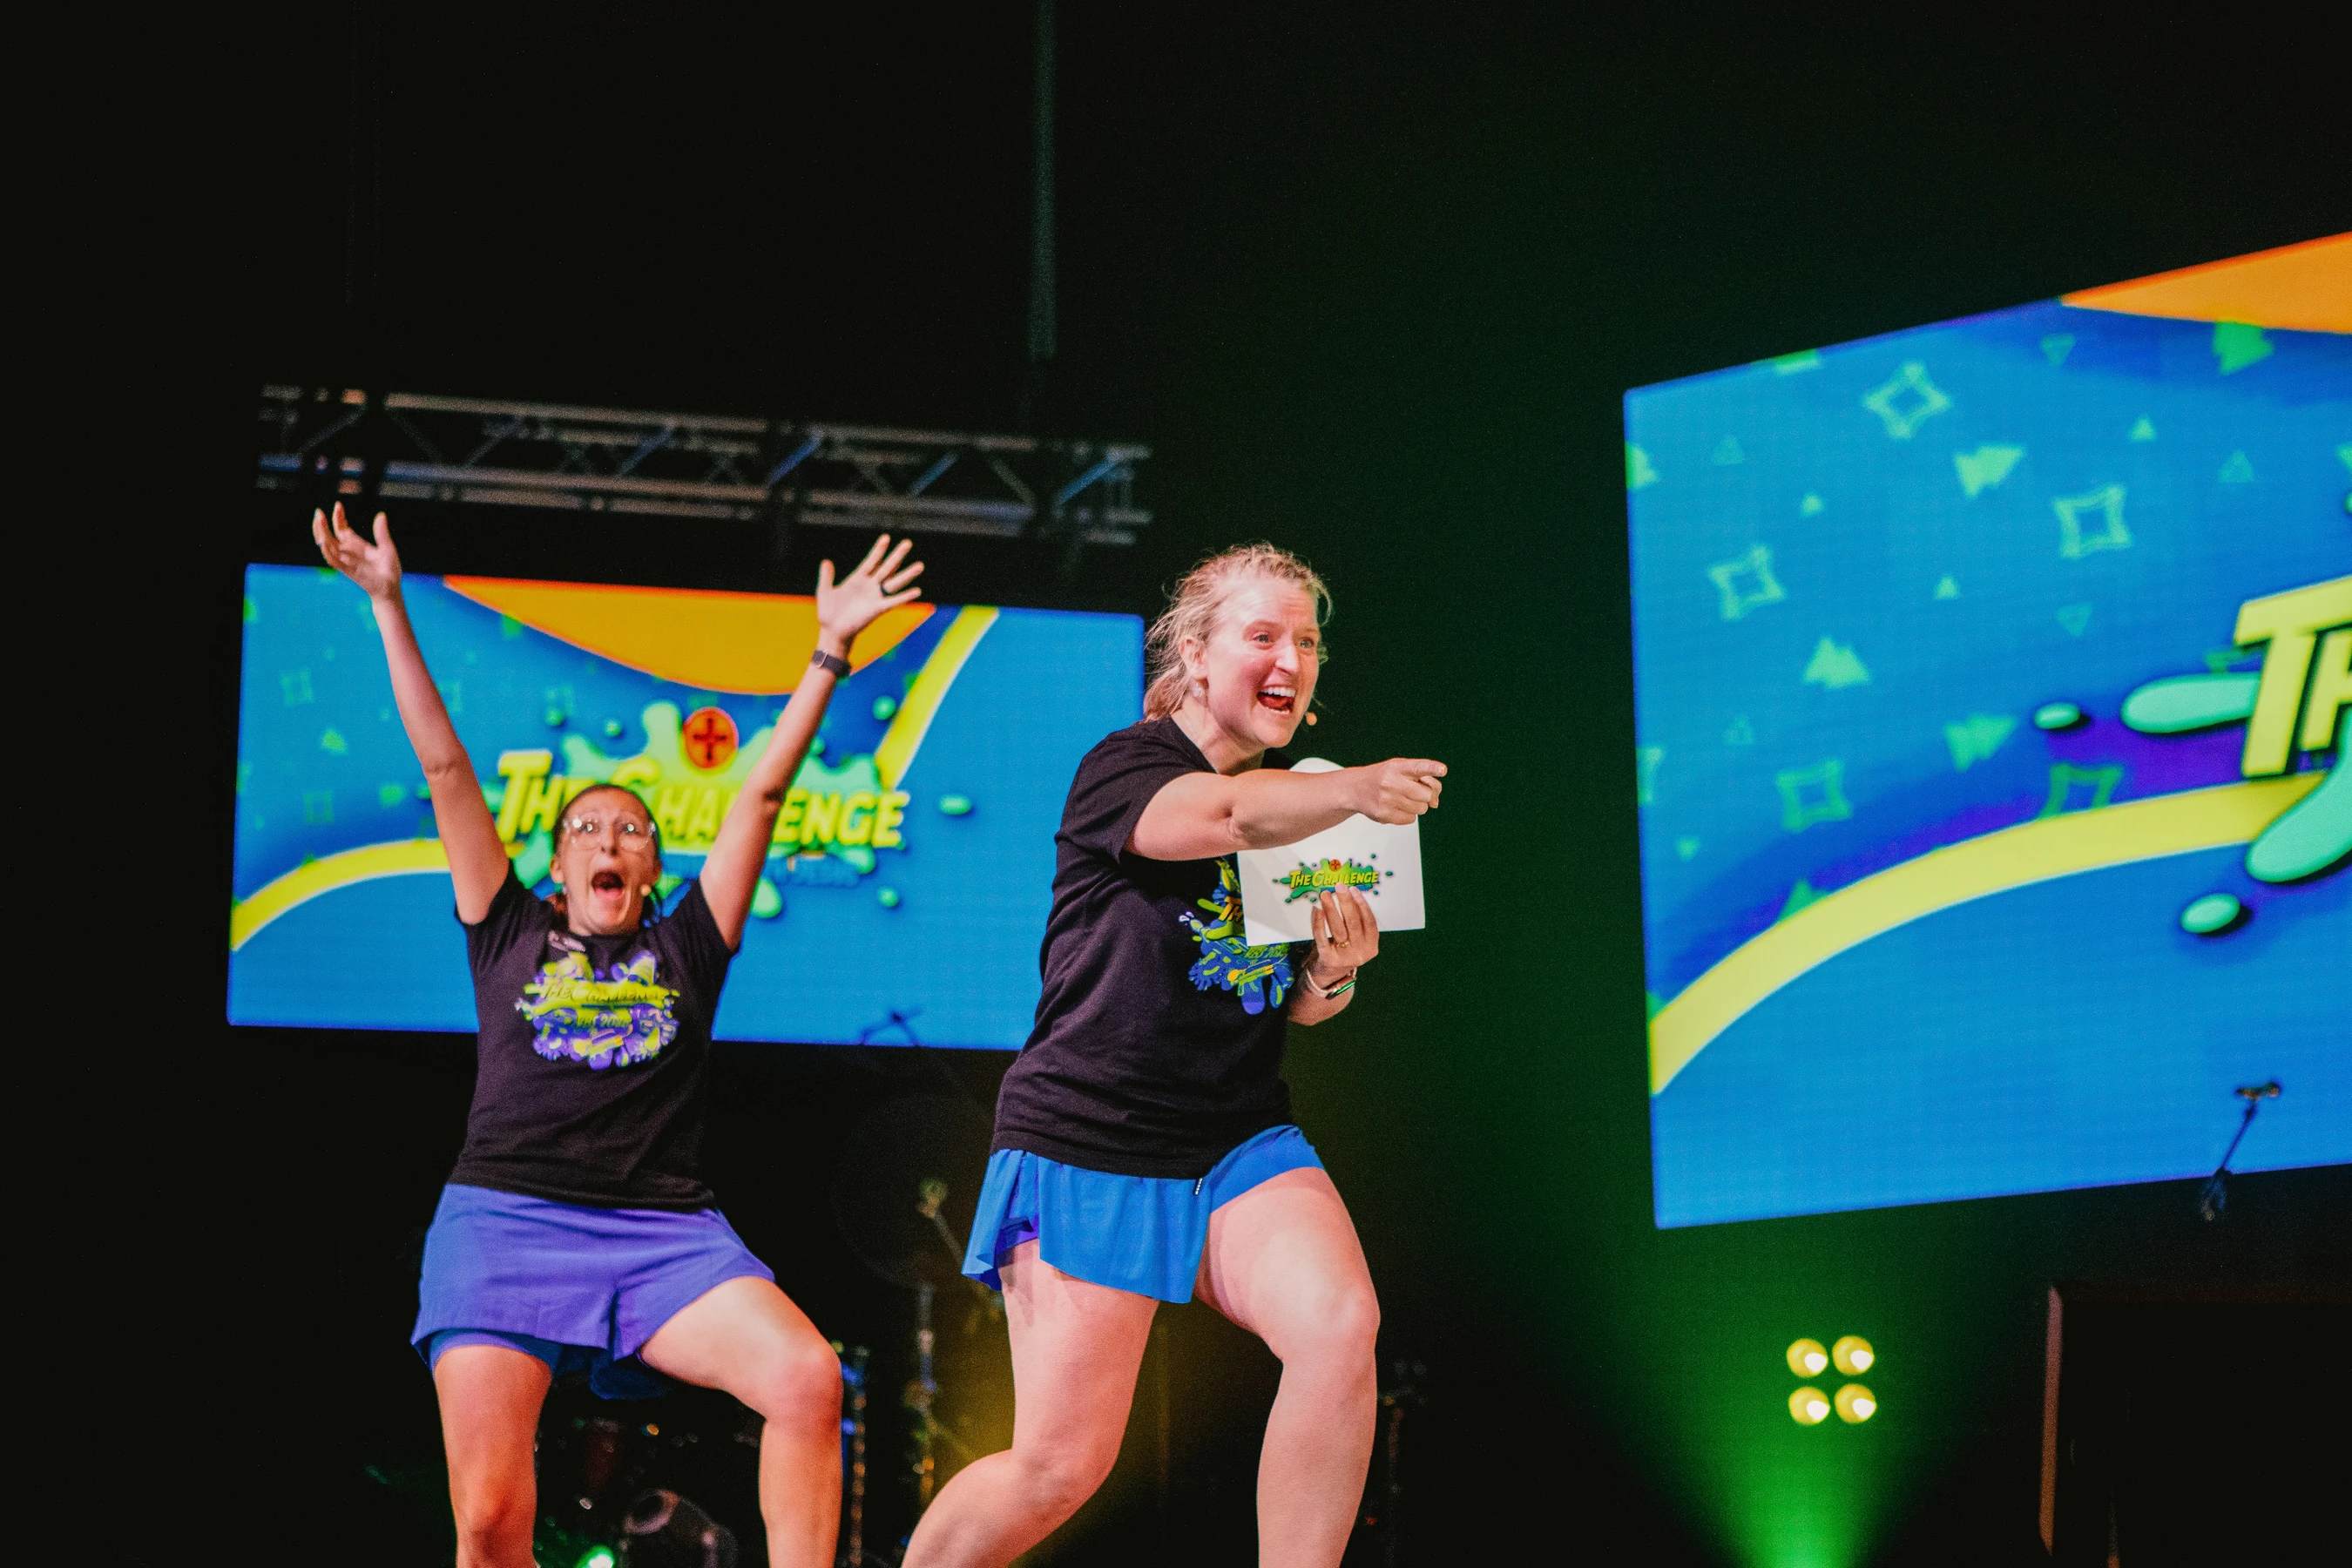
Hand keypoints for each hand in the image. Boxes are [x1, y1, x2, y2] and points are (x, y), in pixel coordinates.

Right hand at [312, 501, 402, 601]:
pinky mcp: (347, 570)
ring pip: (327, 546)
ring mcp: (346, 561)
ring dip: (321, 534)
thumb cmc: (389, 570)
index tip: (338, 505)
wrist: (391, 588)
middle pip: (329, 536)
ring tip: (318, 521)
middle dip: (322, 524)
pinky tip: (323, 542)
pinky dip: (327, 552)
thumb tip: (381, 515)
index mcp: (357, 545)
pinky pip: (333, 561)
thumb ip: (381, 533)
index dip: (338, 517)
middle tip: (318, 512)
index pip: (342, 529)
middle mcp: (349, 552)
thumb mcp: (387, 547)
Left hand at [816, 534, 924, 651]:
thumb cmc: (828, 613)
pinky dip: (905, 596)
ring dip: (907, 574)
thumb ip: (827, 577)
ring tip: (920, 565)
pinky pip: (894, 601)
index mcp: (858, 579)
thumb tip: (826, 561)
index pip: (871, 561)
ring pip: (894, 582)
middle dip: (897, 555)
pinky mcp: (877, 609)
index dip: (879, 550)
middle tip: (908, 542)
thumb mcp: (825, 591)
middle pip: (887, 567)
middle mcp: (870, 586)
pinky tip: (917, 591)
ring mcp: (875, 597)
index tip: (886, 537)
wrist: (832, 632)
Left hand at [1307, 886, 1378, 983]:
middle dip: (1345, 902)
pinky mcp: (1328, 957)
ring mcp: (1344, 956)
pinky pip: (1321, 936)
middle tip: (1338, 886)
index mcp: (1372, 945)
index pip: (1370, 921)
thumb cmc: (1348, 947)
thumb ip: (1357, 919)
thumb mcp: (1359, 938)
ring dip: (1331, 909)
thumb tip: (1348, 892)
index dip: (1362, 904)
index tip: (1353, 889)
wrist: (1333, 973)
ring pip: (1337, 928)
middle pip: (1353, 923)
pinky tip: (1316, 909)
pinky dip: (1318, 921)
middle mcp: (1360, 952)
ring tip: (1325, 894)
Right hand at [1356, 757, 1445, 823]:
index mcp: (1397, 767)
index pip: (1418, 767)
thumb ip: (1423, 780)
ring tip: (1402, 798)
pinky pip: (1411, 819)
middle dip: (1426, 795)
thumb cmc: (1383, 777)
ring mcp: (1386, 800)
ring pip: (1421, 808)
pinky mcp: (1384, 815)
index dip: (1432, 768)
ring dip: (1417, 805)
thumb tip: (1436, 803)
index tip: (1443, 769)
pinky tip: (1395, 807)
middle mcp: (1391, 782)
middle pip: (1427, 794)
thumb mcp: (1401, 769)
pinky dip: (1407, 814)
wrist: (1355, 789)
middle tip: (1416, 792)